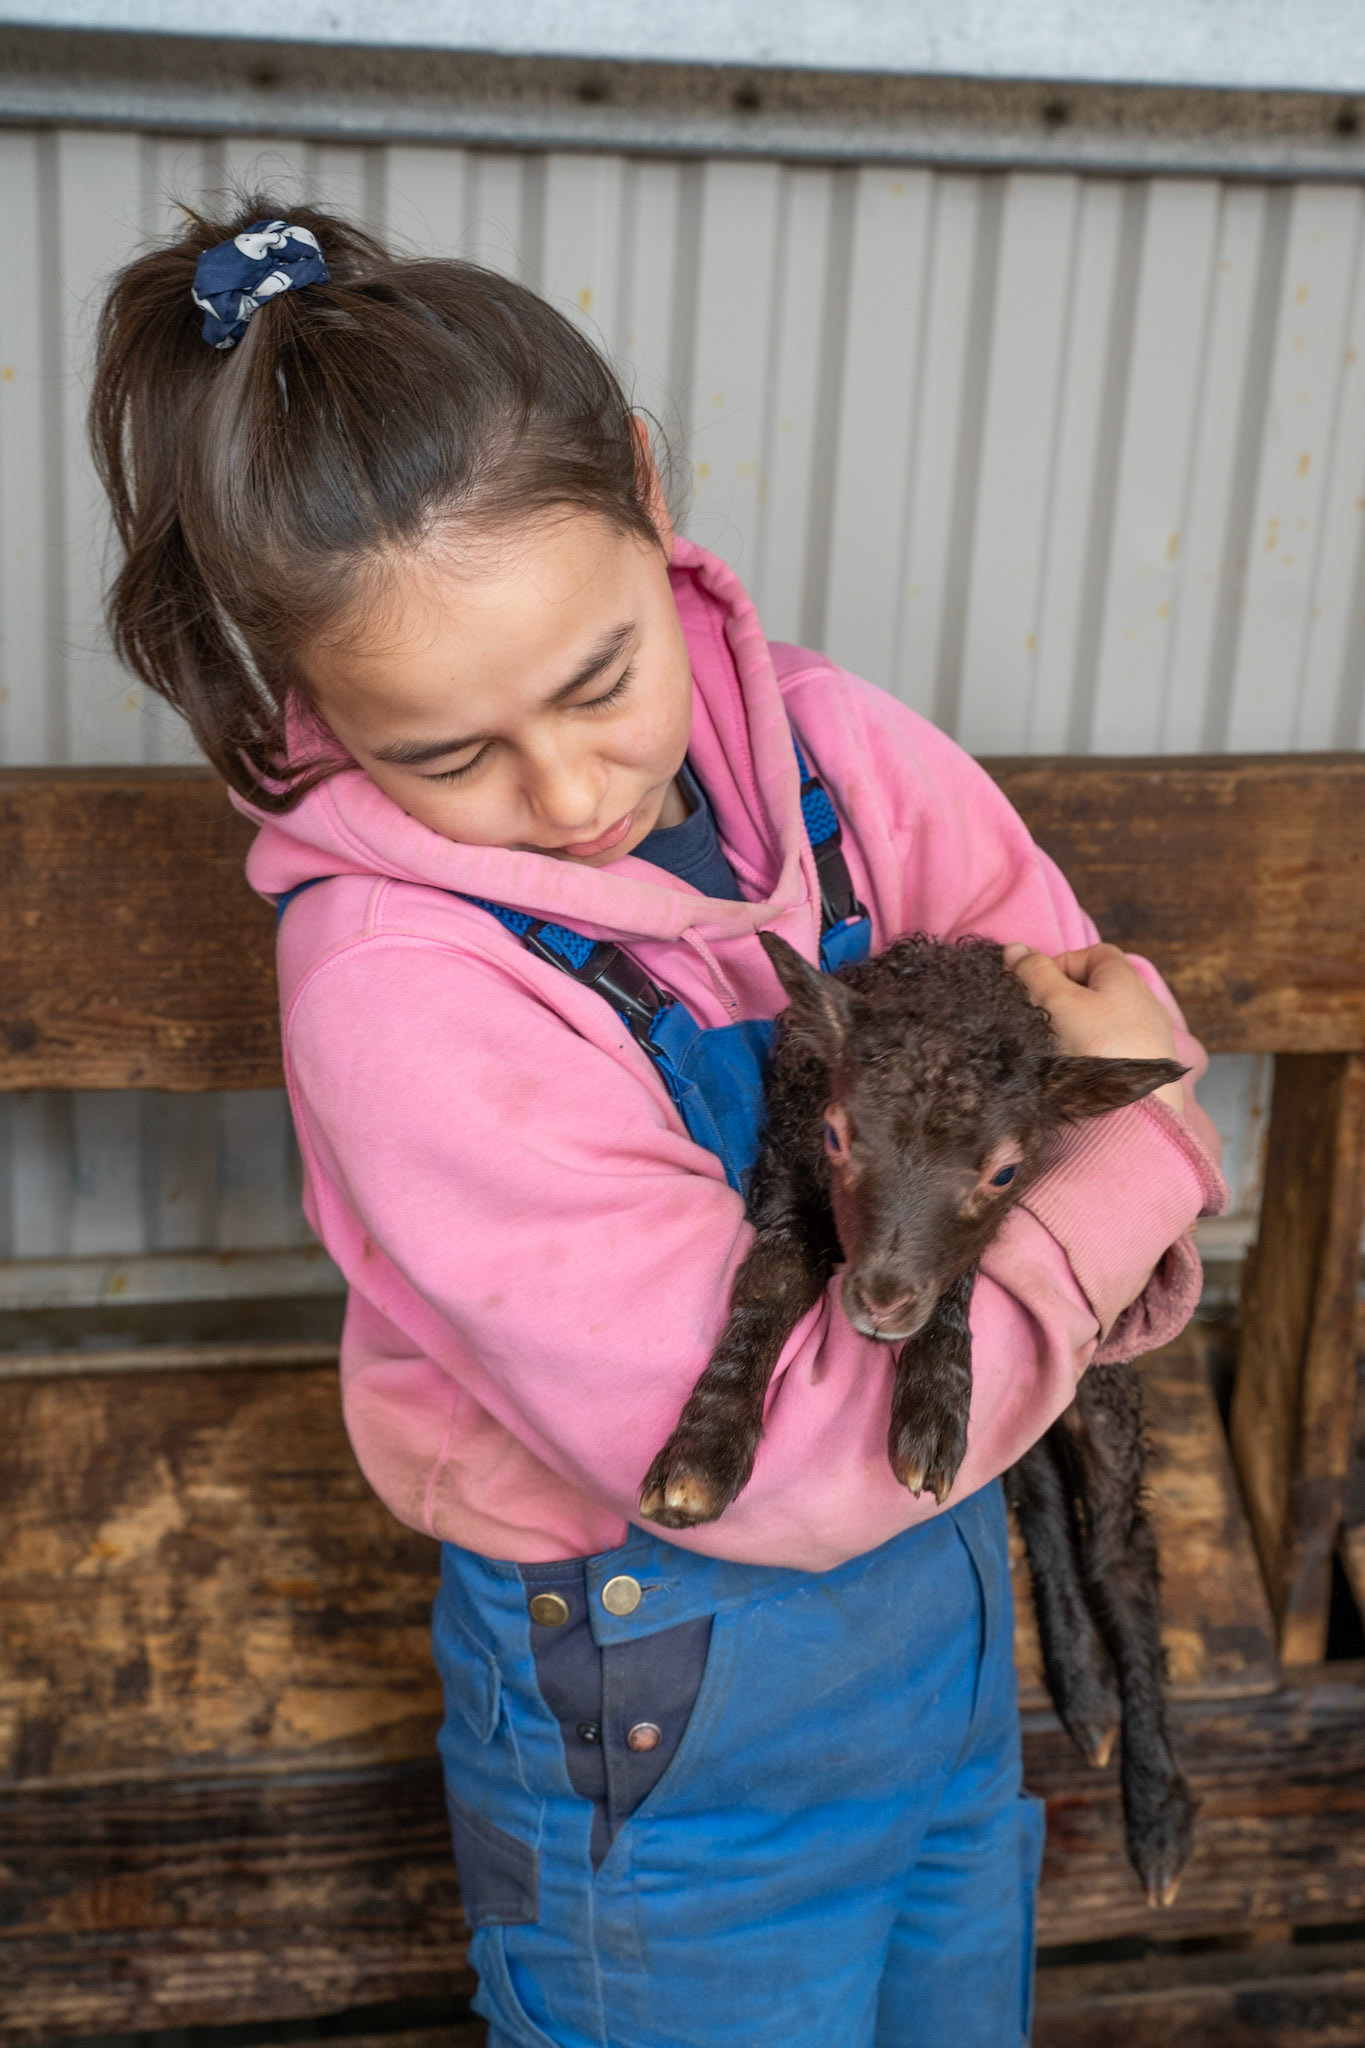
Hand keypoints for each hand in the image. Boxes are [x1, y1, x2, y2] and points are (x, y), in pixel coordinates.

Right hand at [1001, 942, 1185, 1115]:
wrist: (1132, 1118)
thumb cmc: (1095, 1050)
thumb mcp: (1056, 1002)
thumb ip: (1034, 973)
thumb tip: (1015, 949)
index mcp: (1128, 981)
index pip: (1093, 954)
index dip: (1061, 963)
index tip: (1038, 988)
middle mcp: (1145, 1008)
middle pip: (1097, 991)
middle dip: (1064, 1002)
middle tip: (1041, 1022)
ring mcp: (1148, 1044)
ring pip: (1102, 1026)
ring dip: (1074, 1034)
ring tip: (1053, 1054)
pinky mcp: (1144, 1076)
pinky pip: (1111, 1055)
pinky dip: (1090, 1060)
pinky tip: (1074, 1077)